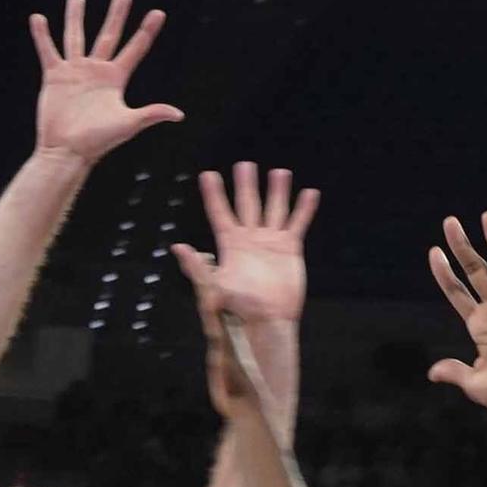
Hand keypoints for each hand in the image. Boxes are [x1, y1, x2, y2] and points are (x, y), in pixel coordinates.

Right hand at [32, 0, 182, 165]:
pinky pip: (47, 51)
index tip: (159, 13)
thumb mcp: (127, 124)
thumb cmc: (98, 142)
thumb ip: (151, 114)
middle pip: (109, 36)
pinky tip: (37, 18)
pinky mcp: (55, 77)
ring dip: (75, 18)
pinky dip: (42, 35)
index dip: (147, 31)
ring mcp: (75, 72)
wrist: (67, 152)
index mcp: (115, 79)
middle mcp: (96, 72)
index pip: (135, 49)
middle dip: (116, 16)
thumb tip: (178, 114)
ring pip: (76, 37)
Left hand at [173, 164, 319, 326]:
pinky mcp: (290, 249)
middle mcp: (250, 239)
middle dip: (245, 184)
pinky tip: (309, 193)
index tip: (207, 175)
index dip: (214, 194)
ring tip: (279, 172)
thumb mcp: (212, 287)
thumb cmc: (237, 308)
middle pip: (247, 204)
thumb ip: (197, 266)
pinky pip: (297, 224)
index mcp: (230, 244)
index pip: (220, 213)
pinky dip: (303, 209)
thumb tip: (177, 247)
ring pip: (274, 209)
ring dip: (277, 191)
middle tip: (244, 165)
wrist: (266, 321)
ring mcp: (271, 242)